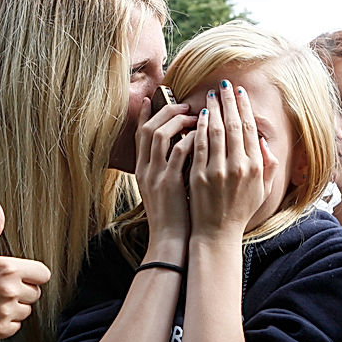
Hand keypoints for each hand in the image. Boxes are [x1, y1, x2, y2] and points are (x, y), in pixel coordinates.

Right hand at [0, 197, 51, 341]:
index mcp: (8, 268)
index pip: (43, 274)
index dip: (32, 274)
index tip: (17, 274)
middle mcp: (10, 291)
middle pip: (35, 293)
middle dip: (22, 290)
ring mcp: (5, 312)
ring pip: (26, 310)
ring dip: (14, 307)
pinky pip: (15, 326)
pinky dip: (5, 322)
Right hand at [136, 98, 195, 258]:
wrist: (170, 242)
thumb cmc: (174, 216)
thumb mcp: (164, 189)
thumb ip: (168, 168)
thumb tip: (183, 147)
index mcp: (142, 171)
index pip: (140, 134)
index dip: (146, 115)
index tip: (155, 99)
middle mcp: (145, 170)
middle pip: (148, 129)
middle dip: (166, 111)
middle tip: (185, 106)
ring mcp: (155, 176)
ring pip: (160, 135)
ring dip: (177, 121)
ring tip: (195, 117)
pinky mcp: (169, 183)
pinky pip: (178, 151)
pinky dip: (189, 138)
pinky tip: (202, 134)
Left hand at [187, 81, 279, 239]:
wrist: (217, 233)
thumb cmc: (240, 210)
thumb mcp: (262, 190)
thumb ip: (268, 166)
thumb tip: (264, 142)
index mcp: (255, 167)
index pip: (251, 130)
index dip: (244, 108)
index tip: (240, 94)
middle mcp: (239, 167)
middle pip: (234, 125)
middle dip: (229, 102)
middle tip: (225, 85)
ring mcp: (218, 171)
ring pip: (216, 132)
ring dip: (214, 110)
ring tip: (211, 95)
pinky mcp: (199, 176)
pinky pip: (199, 146)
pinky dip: (199, 129)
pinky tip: (199, 117)